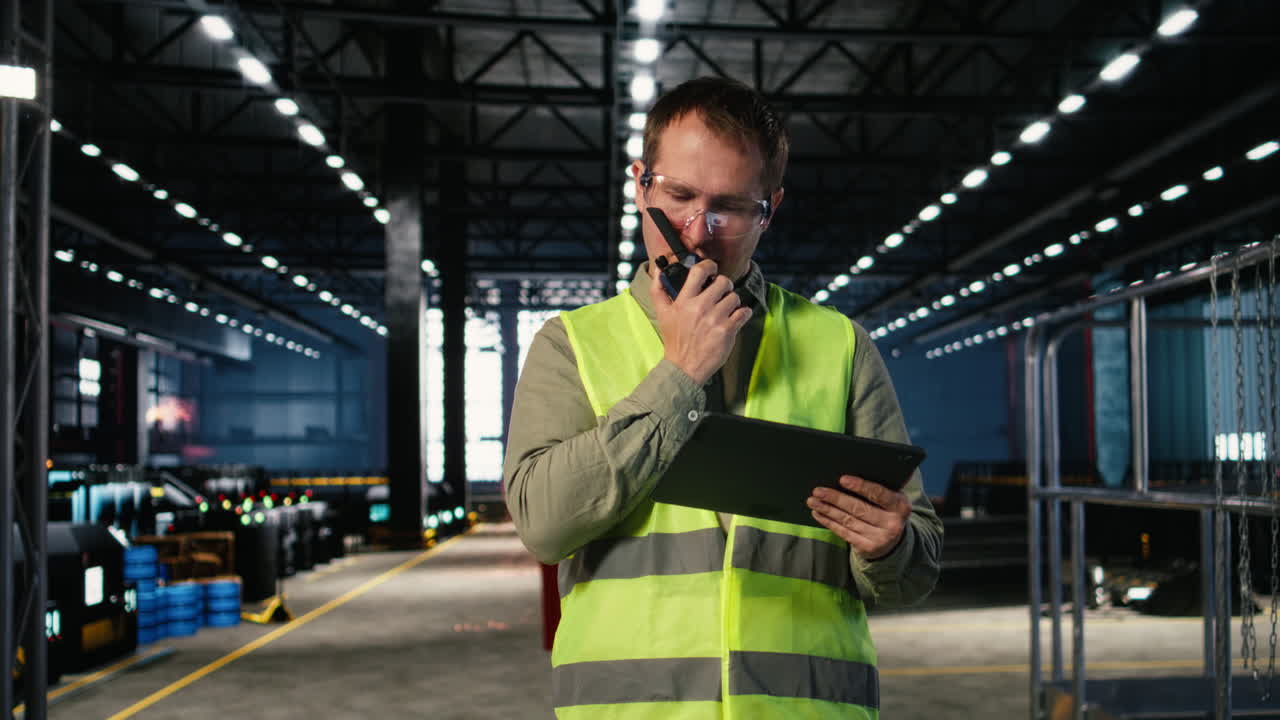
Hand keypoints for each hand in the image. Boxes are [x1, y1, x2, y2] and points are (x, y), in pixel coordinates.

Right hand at [650, 259, 751, 385]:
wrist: (684, 367)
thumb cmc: (674, 340)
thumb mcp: (662, 313)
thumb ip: (658, 289)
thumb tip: (658, 270)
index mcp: (684, 301)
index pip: (699, 271)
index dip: (709, 265)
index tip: (712, 269)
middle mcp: (700, 308)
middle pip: (723, 282)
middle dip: (724, 285)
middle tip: (721, 292)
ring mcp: (715, 319)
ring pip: (735, 297)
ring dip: (732, 301)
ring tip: (726, 309)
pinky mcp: (727, 330)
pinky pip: (744, 312)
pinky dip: (743, 313)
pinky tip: (735, 318)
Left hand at [807, 475, 910, 559]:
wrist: (893, 541)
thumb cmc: (886, 510)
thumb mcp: (891, 498)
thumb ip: (880, 486)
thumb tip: (855, 468)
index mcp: (900, 505)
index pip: (879, 494)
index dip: (860, 486)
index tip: (842, 479)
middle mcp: (893, 523)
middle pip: (859, 508)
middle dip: (836, 498)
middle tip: (818, 490)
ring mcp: (880, 538)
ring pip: (848, 520)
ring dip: (827, 509)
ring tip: (813, 500)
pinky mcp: (867, 548)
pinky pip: (844, 532)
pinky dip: (829, 522)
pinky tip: (818, 513)